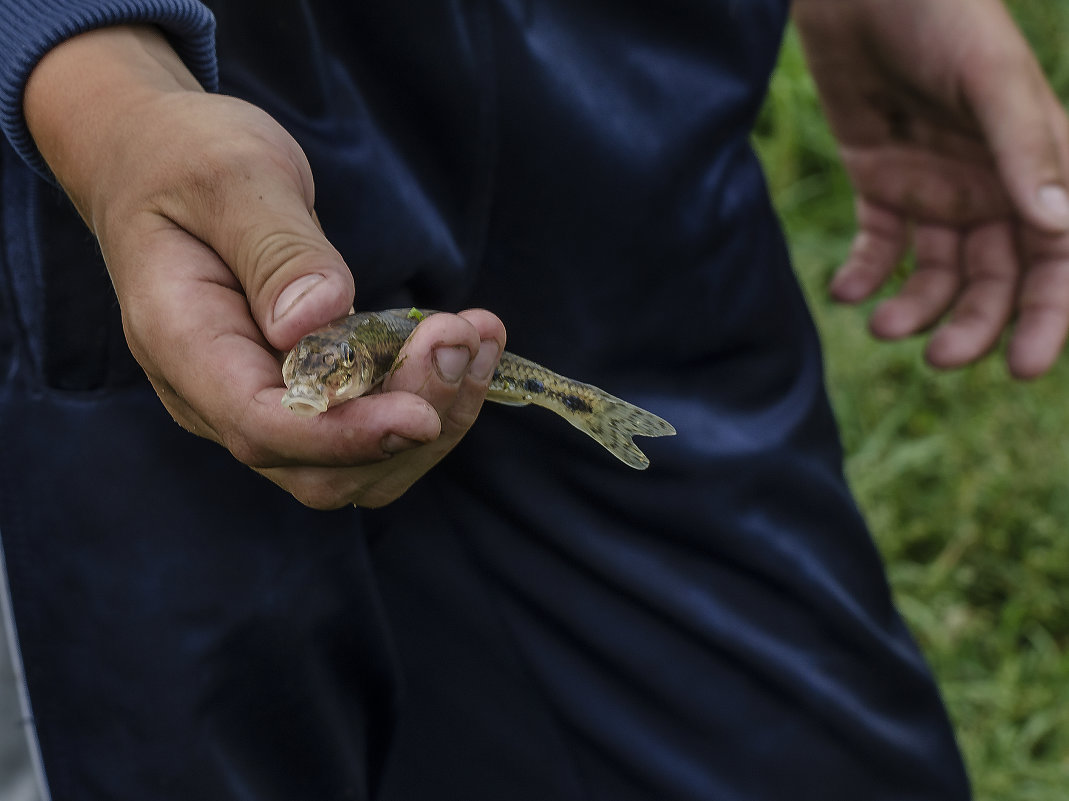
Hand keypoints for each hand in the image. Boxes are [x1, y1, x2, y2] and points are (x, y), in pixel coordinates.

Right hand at [25, 26, 504, 507]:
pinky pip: (371, 426)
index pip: (260, 426)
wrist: (162, 162)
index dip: (343, 436)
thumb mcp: (232, 178)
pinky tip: (470, 341)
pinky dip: (430, 397)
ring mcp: (260, 401)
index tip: (421, 415)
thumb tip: (314, 322)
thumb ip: (275, 251)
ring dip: (436, 413)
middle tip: (460, 336)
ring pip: (357, 463)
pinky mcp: (304, 393)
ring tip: (479, 335)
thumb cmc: (188, 159)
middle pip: (319, 466)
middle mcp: (216, 394)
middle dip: (407, 420)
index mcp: (183, 342)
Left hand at [794, 0, 1068, 377]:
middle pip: (995, 279)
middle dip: (973, 324)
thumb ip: (1024, 148)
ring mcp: (935, 188)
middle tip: (940, 359)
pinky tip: (847, 291)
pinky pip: (880, 245)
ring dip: (914, 308)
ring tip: (883, 327)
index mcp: (1037, 165)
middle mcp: (991, 187)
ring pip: (936, 273)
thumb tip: (1059, 226)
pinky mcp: (881, 183)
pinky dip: (865, 273)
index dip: (1048, 315)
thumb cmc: (938, 17)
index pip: (1058, 258)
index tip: (1023, 367)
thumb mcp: (988, 78)